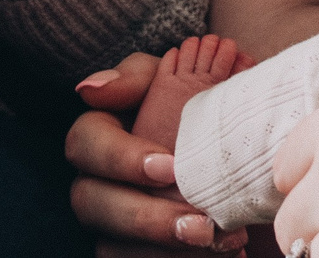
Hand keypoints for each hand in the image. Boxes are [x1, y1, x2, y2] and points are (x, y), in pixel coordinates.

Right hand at [67, 54, 245, 254]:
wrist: (233, 146)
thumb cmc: (195, 106)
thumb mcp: (171, 80)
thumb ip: (135, 78)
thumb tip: (90, 89)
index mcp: (97, 135)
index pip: (85, 143)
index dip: (120, 158)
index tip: (170, 168)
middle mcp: (95, 183)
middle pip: (92, 204)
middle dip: (146, 219)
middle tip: (201, 225)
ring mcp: (111, 226)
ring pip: (112, 249)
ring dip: (167, 252)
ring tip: (222, 244)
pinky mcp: (135, 252)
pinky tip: (225, 256)